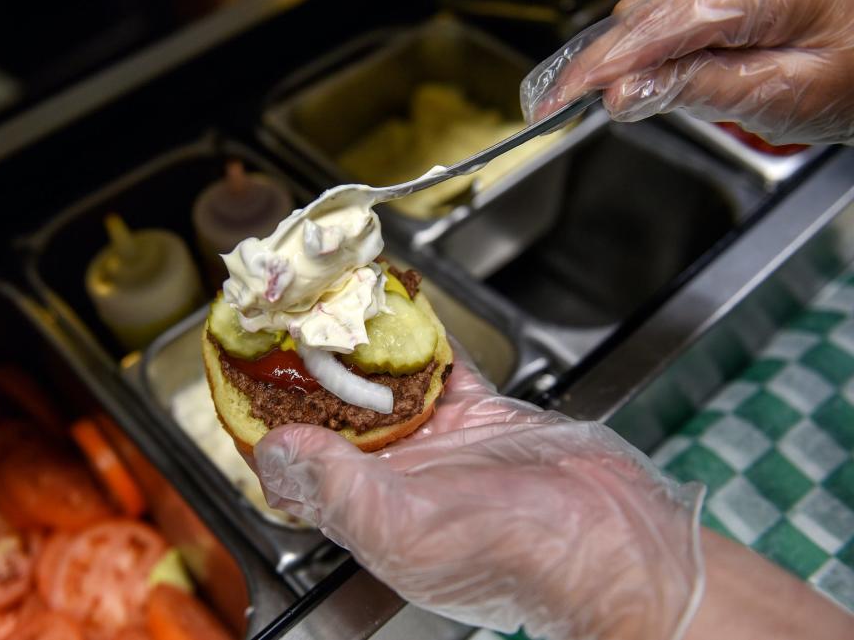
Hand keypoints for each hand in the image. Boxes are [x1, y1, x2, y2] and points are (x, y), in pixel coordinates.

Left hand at [252, 350, 704, 639]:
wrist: (612, 542)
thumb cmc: (516, 557)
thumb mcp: (404, 527)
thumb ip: (335, 486)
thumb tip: (274, 450)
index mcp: (366, 511)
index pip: (297, 463)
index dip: (266, 418)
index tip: (245, 370)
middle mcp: (397, 478)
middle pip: (336, 415)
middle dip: (311, 369)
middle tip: (290, 319)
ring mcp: (441, 444)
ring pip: (387, 384)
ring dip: (363, 347)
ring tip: (336, 302)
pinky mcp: (482, 417)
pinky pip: (442, 368)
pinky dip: (424, 338)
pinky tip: (407, 307)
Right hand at [521, 0, 853, 144]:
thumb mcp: (783, 95)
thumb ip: (701, 88)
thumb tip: (623, 96)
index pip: (656, 26)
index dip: (596, 66)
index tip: (554, 100)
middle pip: (645, 9)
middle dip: (612, 60)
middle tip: (576, 105)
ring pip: (652, 4)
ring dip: (635, 48)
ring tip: (633, 90)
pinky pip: (673, 3)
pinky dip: (657, 34)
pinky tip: (660, 63)